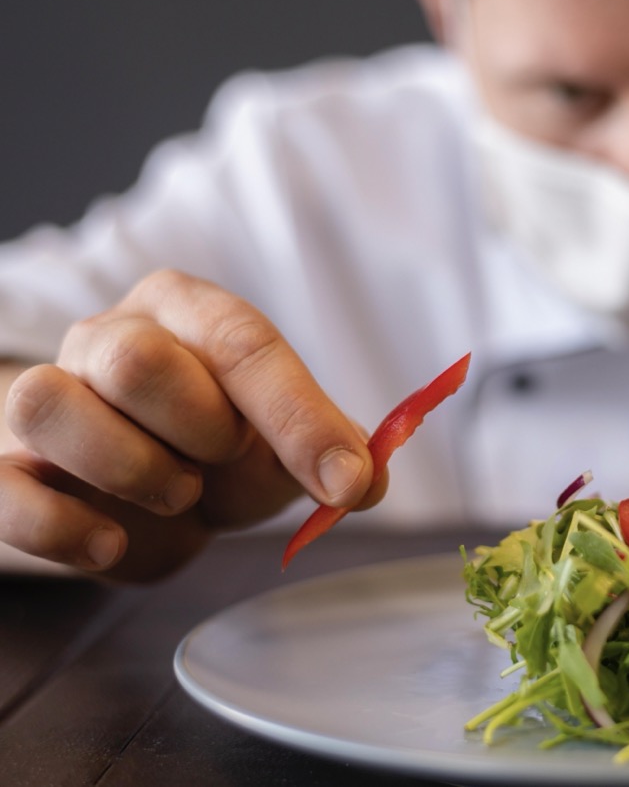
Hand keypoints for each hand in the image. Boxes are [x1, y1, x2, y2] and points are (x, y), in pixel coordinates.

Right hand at [0, 270, 380, 580]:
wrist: (129, 478)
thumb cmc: (210, 446)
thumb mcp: (279, 442)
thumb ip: (329, 450)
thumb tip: (366, 480)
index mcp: (188, 313)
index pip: (243, 343)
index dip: (299, 417)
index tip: (346, 480)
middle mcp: (107, 338)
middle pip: (135, 359)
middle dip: (198, 427)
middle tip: (222, 462)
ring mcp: (46, 396)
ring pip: (49, 403)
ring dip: (131, 468)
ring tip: (176, 495)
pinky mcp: (2, 465)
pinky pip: (3, 488)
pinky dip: (62, 526)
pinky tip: (113, 541)